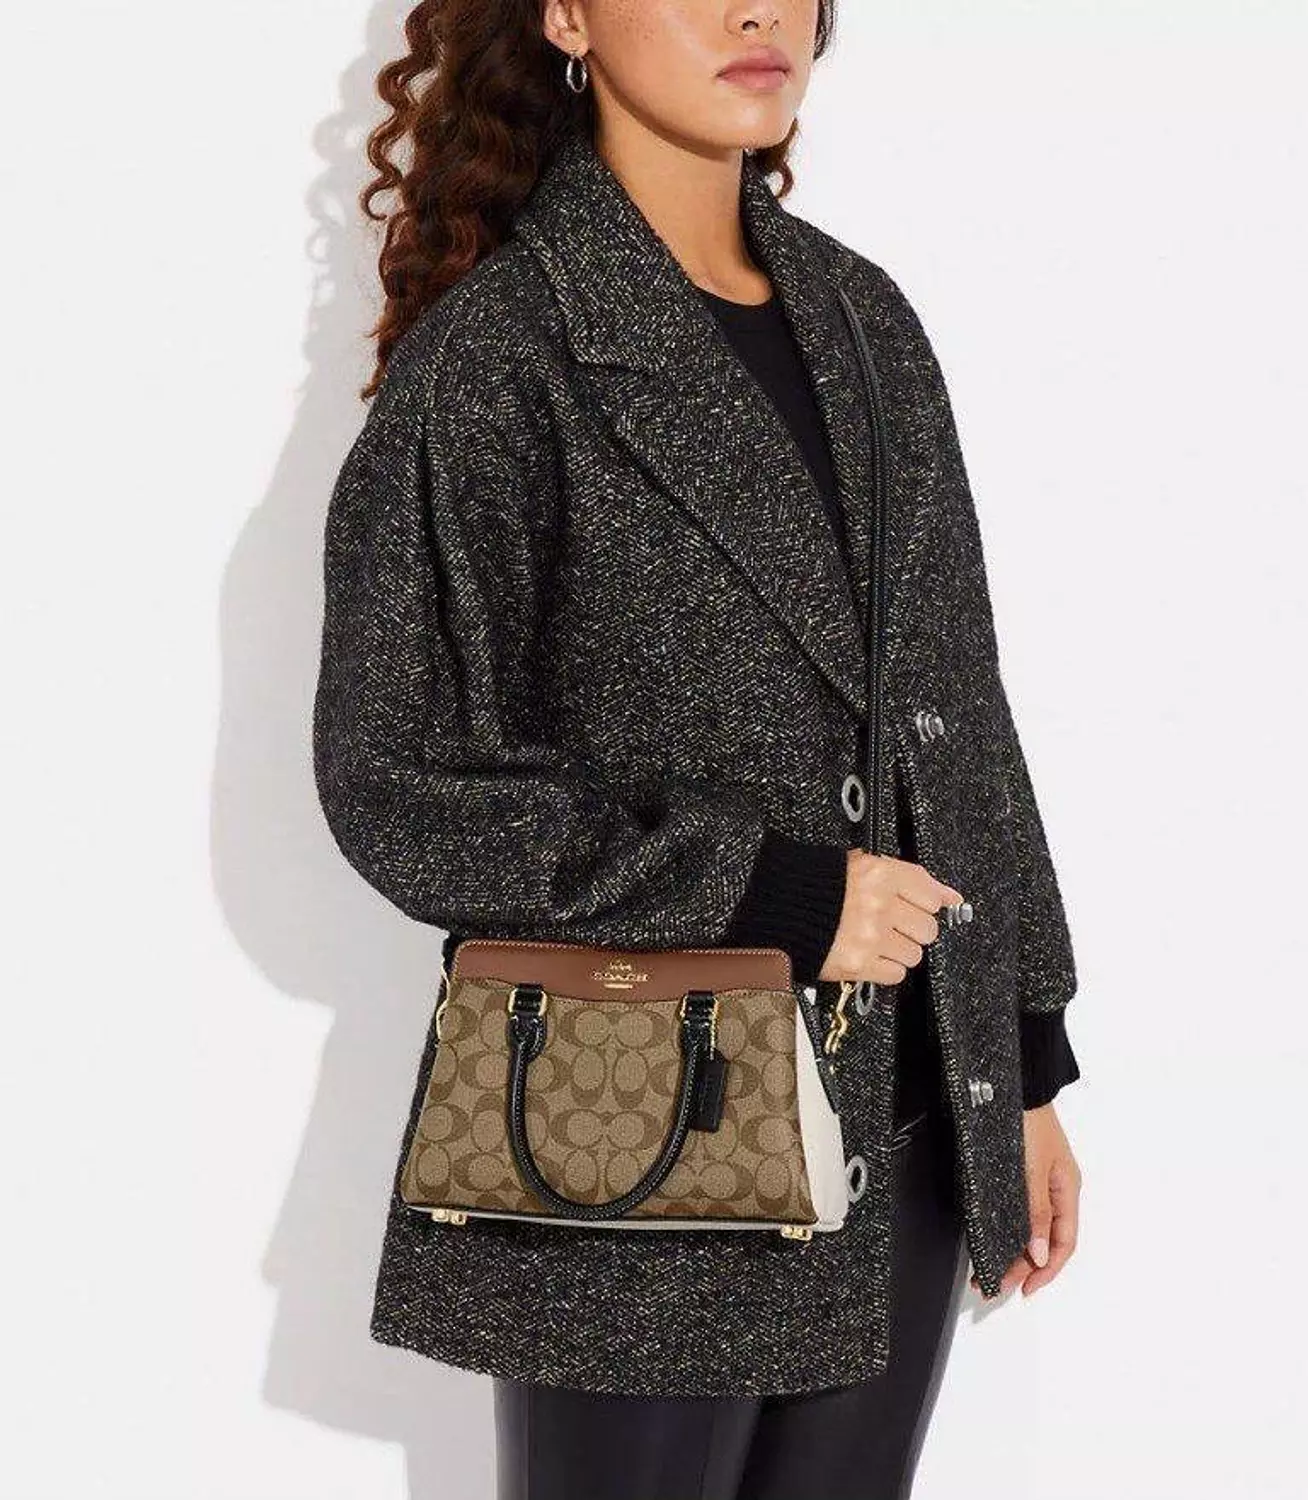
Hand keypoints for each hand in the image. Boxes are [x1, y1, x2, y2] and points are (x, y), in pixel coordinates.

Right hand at [818, 851, 963, 983]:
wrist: (779, 910)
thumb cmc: (815, 886)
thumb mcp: (862, 866)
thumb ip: (909, 879)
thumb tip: (950, 896)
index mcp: (879, 874)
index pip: (931, 894)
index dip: (922, 903)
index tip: (916, 906)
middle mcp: (878, 906)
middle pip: (927, 928)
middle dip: (912, 928)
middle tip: (891, 923)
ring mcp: (870, 938)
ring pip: (914, 954)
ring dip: (898, 950)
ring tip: (875, 939)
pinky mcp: (859, 965)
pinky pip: (896, 974)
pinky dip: (885, 968)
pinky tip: (870, 954)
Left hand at [971, 1101, 1080, 1296]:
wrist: (1010, 1084)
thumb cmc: (1026, 1120)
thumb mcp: (1032, 1169)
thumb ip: (1036, 1211)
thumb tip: (1041, 1254)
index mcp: (1067, 1189)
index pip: (1064, 1242)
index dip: (1047, 1270)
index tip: (1025, 1289)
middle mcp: (1055, 1189)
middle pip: (1045, 1240)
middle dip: (1023, 1267)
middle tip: (995, 1285)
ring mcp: (1037, 1181)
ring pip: (1030, 1228)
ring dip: (1012, 1252)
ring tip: (988, 1271)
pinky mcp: (1018, 1173)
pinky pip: (1018, 1212)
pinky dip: (1007, 1230)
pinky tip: (992, 1240)